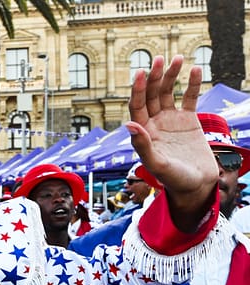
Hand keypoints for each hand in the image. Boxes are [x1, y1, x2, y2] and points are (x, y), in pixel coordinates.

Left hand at [127, 55, 216, 219]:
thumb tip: (129, 125)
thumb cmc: (174, 180)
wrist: (196, 185)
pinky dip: (191, 84)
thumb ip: (143, 146)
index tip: (142, 72)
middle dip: (155, 78)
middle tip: (160, 59)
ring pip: (168, 93)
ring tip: (178, 58)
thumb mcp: (158, 164)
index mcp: (142, 133)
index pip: (137, 106)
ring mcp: (170, 120)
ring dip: (171, 76)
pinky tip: (195, 69)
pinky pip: (189, 98)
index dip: (138, 89)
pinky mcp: (188, 120)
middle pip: (152, 95)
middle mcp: (154, 124)